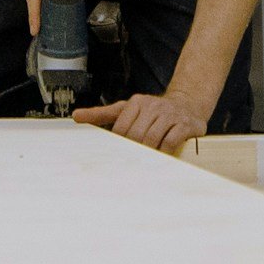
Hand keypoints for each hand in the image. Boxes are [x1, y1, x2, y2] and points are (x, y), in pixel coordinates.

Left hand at [75, 91, 207, 154]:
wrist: (187, 104)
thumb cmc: (152, 111)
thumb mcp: (127, 109)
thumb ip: (102, 114)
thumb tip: (75, 116)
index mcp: (136, 102)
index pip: (121, 128)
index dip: (120, 144)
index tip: (120, 154)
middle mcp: (153, 106)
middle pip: (136, 135)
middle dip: (134, 149)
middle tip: (133, 160)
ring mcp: (170, 114)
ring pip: (152, 139)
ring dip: (149, 152)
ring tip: (147, 159)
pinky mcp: (185, 125)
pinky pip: (170, 141)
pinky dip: (164, 151)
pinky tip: (163, 154)